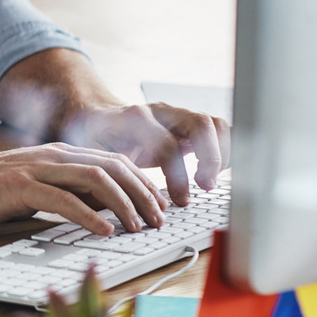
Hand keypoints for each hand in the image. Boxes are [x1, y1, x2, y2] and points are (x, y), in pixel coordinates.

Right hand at [0, 142, 167, 235]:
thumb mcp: (38, 186)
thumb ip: (70, 190)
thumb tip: (108, 208)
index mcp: (59, 153)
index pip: (114, 161)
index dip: (142, 183)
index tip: (159, 206)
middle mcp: (53, 155)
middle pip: (112, 167)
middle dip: (142, 194)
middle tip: (159, 220)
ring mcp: (38, 169)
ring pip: (95, 180)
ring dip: (123, 205)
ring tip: (138, 227)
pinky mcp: (22, 187)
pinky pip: (64, 199)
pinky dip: (89, 216)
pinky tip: (104, 231)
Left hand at [64, 102, 231, 205]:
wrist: (94, 114)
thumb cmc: (92, 138)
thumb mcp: (91, 154)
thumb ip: (105, 174)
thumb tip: (115, 204)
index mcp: (134, 118)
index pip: (168, 144)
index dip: (178, 174)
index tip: (181, 200)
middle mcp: (160, 111)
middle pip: (200, 123)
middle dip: (211, 157)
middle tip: (206, 186)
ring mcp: (177, 114)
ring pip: (214, 123)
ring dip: (222, 153)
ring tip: (210, 181)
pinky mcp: (188, 123)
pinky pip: (218, 129)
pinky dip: (224, 150)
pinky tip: (212, 173)